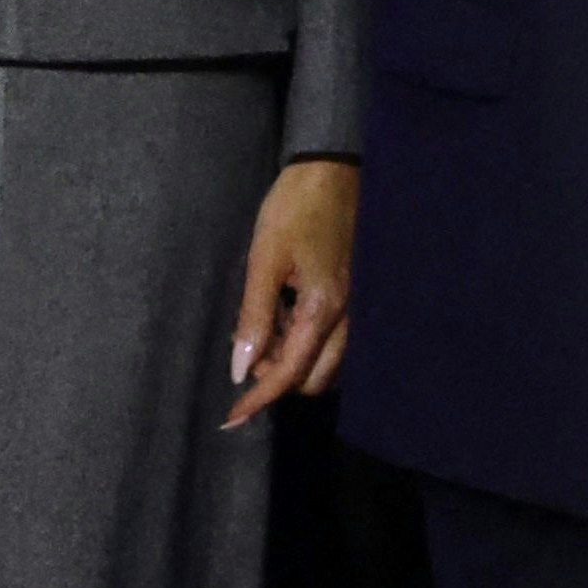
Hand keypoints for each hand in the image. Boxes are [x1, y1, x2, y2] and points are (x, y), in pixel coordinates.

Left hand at [226, 157, 357, 425]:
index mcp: (324, 310)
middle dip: (277, 377)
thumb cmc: (294, 209)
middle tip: (249, 345)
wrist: (333, 169)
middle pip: (313, 380)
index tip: (231, 417)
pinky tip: (284, 312)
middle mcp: (348, 318)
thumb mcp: (264, 260)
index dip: (257, 399)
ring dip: (291, 359)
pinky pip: (332, 342)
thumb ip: (255, 318)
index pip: (288, 375)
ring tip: (265, 323)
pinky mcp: (356, 298)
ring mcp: (356, 309)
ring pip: (325, 364)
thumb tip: (240, 370)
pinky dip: (305, 341)